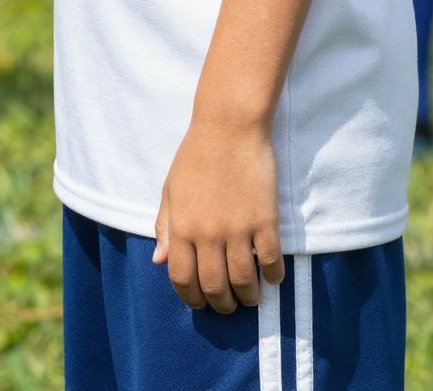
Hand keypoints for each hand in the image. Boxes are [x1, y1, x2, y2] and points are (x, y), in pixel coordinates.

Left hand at [153, 116, 285, 314]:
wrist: (228, 128)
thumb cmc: (196, 156)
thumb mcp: (171, 190)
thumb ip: (165, 227)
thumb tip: (159, 261)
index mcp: (181, 227)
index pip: (183, 278)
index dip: (191, 298)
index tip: (200, 302)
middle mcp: (208, 234)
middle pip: (214, 286)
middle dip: (221, 304)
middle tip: (228, 304)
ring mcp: (238, 229)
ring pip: (244, 281)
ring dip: (248, 297)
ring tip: (251, 297)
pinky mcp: (265, 221)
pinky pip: (271, 261)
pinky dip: (273, 277)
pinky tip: (272, 277)